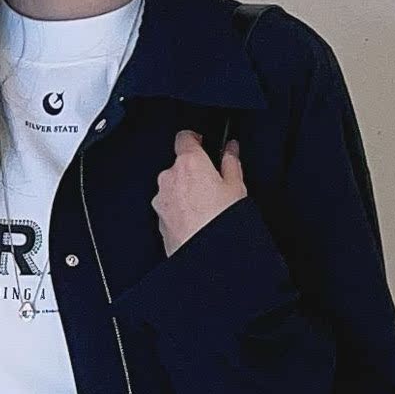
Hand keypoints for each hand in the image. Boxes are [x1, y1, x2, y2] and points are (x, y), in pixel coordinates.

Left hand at [151, 130, 248, 253]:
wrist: (205, 256)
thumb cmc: (221, 222)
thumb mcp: (236, 187)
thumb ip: (231, 162)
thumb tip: (231, 149)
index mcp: (188, 163)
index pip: (184, 137)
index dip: (195, 139)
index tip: (204, 144)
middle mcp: (169, 177)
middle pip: (179, 165)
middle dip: (193, 172)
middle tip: (213, 185)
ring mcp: (161, 199)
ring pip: (172, 187)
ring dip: (185, 192)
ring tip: (206, 208)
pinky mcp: (158, 218)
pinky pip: (169, 206)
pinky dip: (180, 209)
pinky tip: (196, 220)